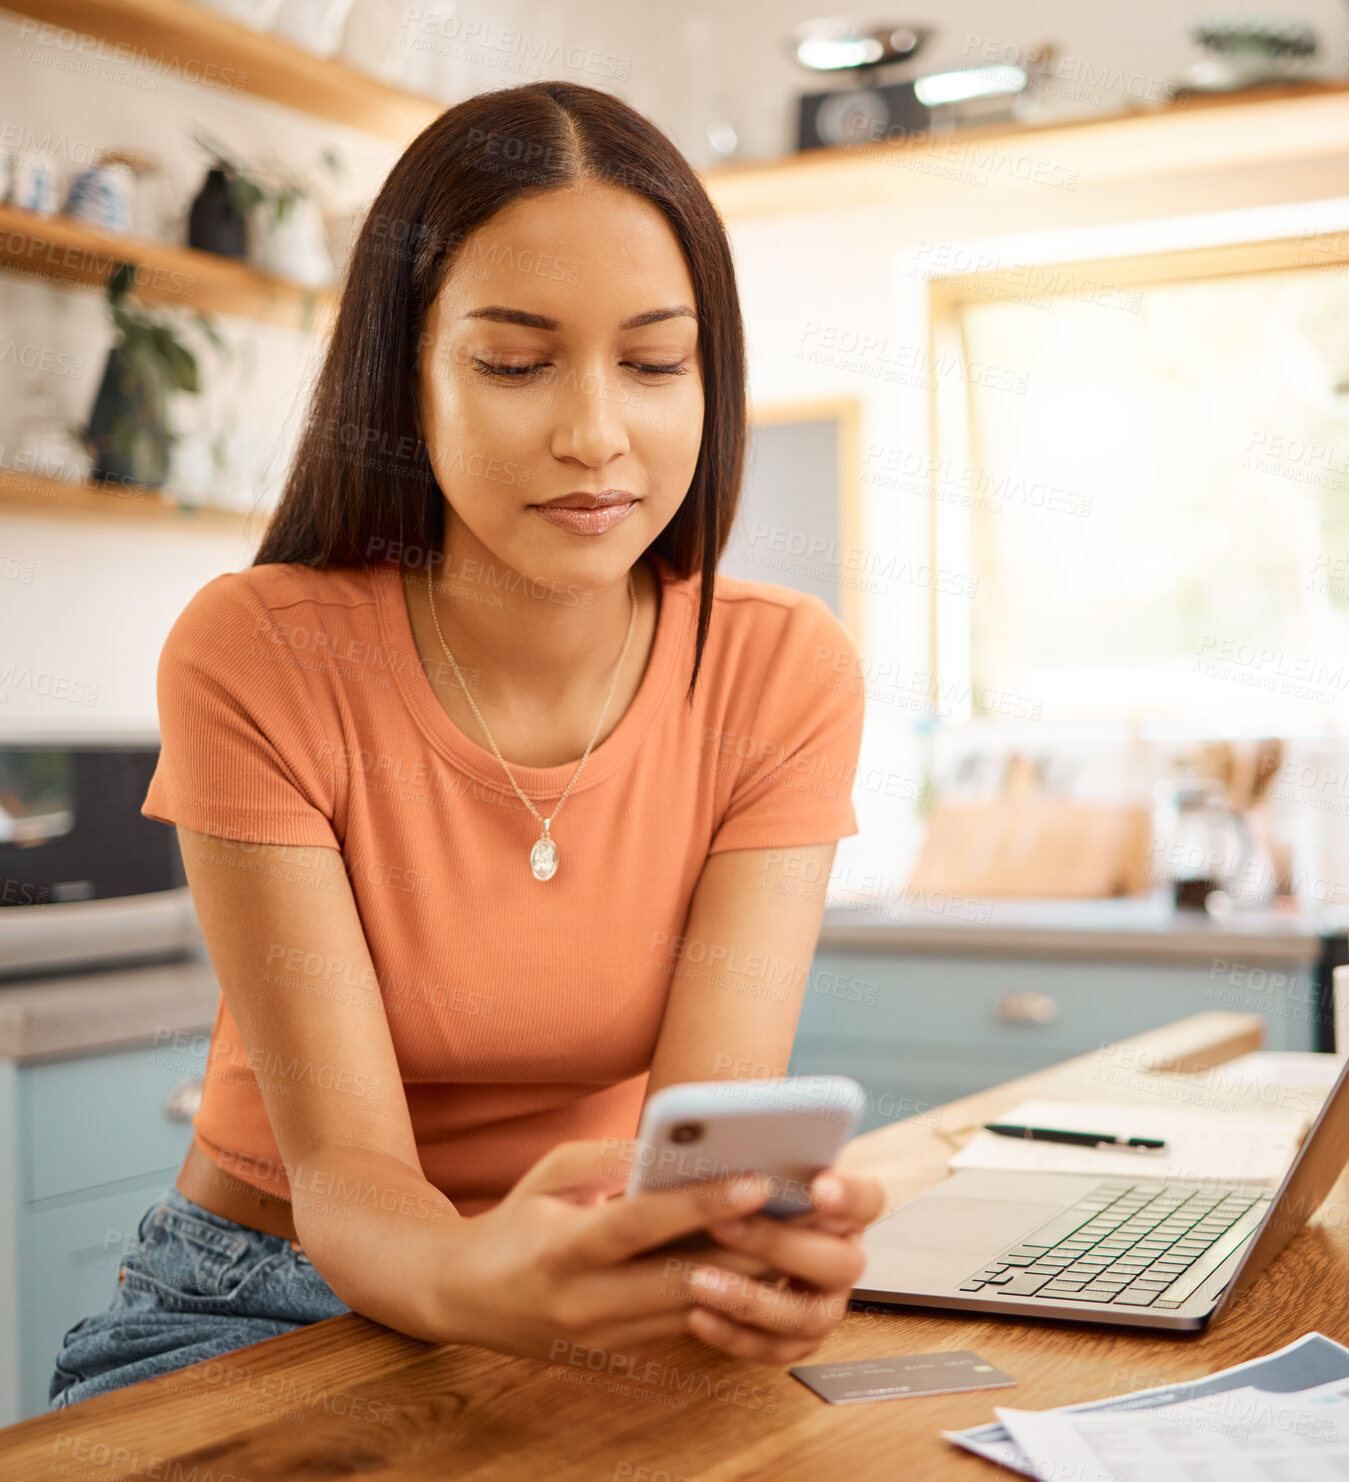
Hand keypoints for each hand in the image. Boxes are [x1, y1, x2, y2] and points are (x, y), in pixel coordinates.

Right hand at [430, 1139, 775, 1362]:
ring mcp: (602, 1338)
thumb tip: (676, 1148)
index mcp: (559, 1251)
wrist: (467, 1298)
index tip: (755, 1179)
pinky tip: (761, 1267)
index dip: (699, 1203)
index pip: (640, 1226)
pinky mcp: (619, 1355)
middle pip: (681, 1279)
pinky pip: (683, 1328)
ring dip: (749, 1277)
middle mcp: (583, 1304)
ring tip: (796, 1237)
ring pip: (693, 1311)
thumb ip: (610, 1159)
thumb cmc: (514, 1223)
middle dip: (749, 1248)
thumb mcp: (548, 1174)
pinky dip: (725, 1297)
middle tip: (803, 1215)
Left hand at [674, 1167, 885, 1364]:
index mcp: (847, 1210)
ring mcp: (826, 1305)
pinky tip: (697, 1315)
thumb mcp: (757, 1166)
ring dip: (750, 1299)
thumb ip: (757, 1155)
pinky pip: (774, 1348)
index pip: (868, 1199)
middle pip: (838, 1262)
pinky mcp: (797, 1340)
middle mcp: (845, 1259)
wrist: (735, 1236)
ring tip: (699, 1280)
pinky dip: (734, 1336)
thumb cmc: (749, 1191)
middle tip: (724, 1225)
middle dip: (778, 1245)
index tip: (818, 1185)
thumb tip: (724, 1141)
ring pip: (806, 1316)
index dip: (848, 1195)